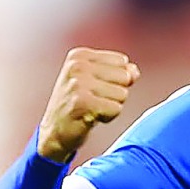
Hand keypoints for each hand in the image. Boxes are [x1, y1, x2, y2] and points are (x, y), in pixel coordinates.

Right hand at [38, 47, 140, 163]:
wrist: (54, 132)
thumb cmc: (77, 105)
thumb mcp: (95, 81)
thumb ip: (118, 72)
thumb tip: (134, 71)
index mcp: (79, 55)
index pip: (122, 62)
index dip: (115, 80)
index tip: (94, 88)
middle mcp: (77, 66)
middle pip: (124, 77)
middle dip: (115, 94)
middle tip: (94, 101)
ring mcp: (79, 84)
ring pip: (122, 94)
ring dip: (111, 107)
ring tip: (92, 109)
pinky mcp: (83, 103)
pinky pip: (116, 109)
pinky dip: (108, 117)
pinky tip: (91, 118)